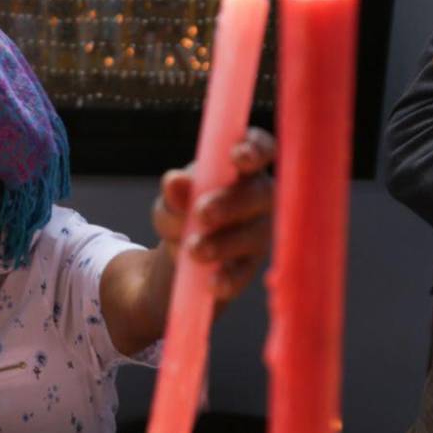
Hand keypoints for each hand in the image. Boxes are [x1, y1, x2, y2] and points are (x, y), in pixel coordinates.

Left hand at [152, 127, 274, 301]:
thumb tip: (175, 182)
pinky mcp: (249, 266)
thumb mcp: (171, 200)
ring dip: (223, 242)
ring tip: (194, 250)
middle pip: (259, 193)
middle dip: (231, 202)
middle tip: (202, 213)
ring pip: (253, 235)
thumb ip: (174, 191)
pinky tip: (211, 283)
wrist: (181, 253)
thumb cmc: (183, 210)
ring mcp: (259, 233)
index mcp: (242, 169)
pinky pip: (243, 272)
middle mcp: (259, 197)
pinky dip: (226, 278)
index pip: (260, 148)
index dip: (254, 149)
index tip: (237, 156)